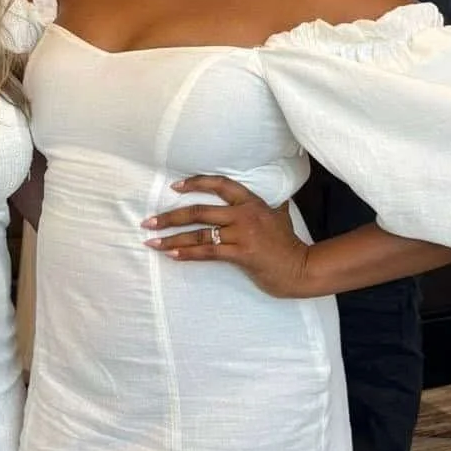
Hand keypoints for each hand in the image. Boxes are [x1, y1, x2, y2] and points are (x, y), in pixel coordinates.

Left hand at [143, 175, 310, 297]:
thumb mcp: (279, 214)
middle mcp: (244, 215)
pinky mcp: (241, 254)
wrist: (301, 267)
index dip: (196, 183)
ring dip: (172, 237)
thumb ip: (268, 204)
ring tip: (152, 241)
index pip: (219, 184)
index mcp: (251, 202)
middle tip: (149, 221)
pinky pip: (208, 252)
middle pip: (200, 211)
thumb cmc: (287, 242)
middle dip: (170, 216)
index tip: (174, 186)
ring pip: (200, 234)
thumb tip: (270, 193)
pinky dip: (187, 253)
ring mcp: (242, 234)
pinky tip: (171, 253)